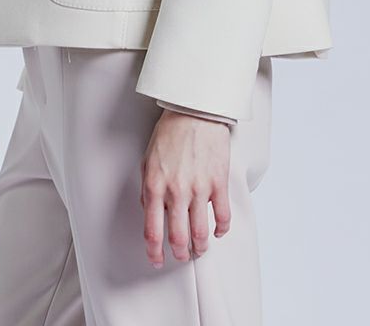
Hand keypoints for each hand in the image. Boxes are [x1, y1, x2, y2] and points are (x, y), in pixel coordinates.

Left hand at [139, 108, 231, 267]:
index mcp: (155, 186)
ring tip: (199, 249)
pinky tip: (218, 231)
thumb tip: (149, 211)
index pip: (152, 230)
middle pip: (178, 238)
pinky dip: (221, 229)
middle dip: (179, 253)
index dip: (154, 251)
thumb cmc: (170, 132)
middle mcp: (176, 191)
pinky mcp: (218, 182)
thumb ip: (147, 188)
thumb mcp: (147, 160)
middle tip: (180, 255)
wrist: (194, 110)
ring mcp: (199, 188)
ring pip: (200, 233)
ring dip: (199, 247)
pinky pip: (222, 216)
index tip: (156, 259)